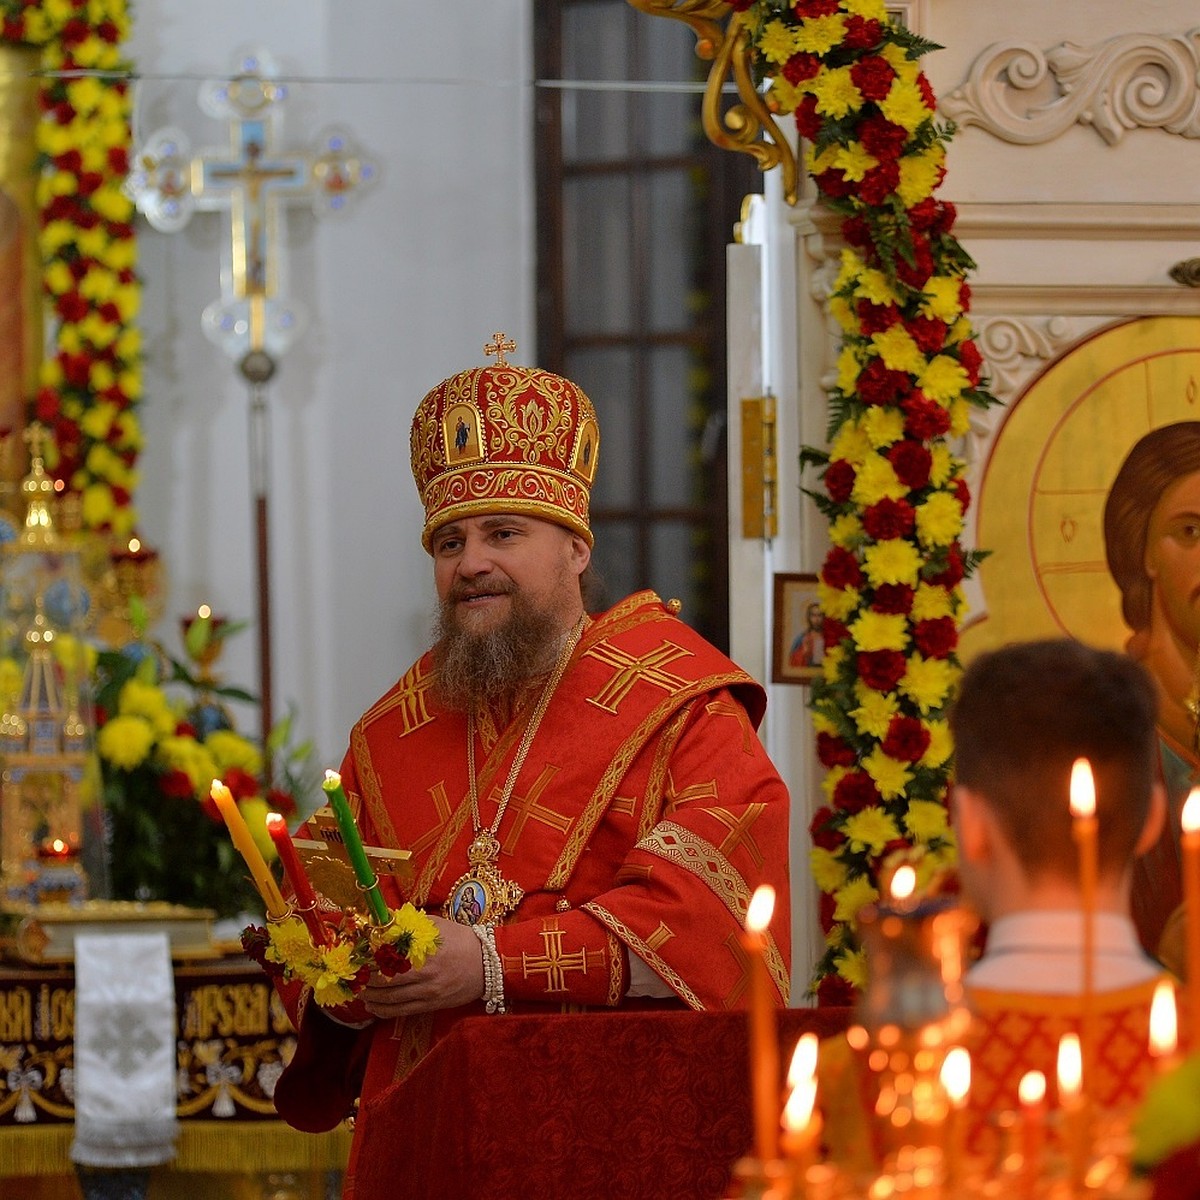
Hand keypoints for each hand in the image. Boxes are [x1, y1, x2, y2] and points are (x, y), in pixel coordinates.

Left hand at [360, 915, 483, 1018]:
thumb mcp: (437, 925)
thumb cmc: (461, 940)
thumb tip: (384, 919)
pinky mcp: (430, 1006)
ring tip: (360, 991)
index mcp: (425, 951)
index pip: (388, 958)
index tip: (359, 957)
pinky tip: (374, 1006)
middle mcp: (425, 974)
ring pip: (389, 1000)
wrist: (487, 964)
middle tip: (355, 976)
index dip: (369, 959)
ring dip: (370, 997)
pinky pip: (400, 1012)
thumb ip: (410, 924)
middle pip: (385, 981)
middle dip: (366, 980)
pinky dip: (383, 1011)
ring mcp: (427, 993)